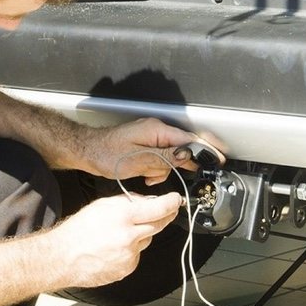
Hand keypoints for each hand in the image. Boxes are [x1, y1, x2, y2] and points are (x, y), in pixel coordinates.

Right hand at [51, 192, 182, 287]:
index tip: (176, 200)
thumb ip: (128, 202)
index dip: (171, 203)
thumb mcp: (103, 205)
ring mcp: (129, 255)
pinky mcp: (128, 268)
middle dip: (165, 217)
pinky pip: (137, 254)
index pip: (158, 208)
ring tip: (119, 233)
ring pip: (147, 240)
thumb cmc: (79, 230)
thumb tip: (148, 202)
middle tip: (167, 211)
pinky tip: (115, 247)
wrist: (64, 257)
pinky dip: (132, 249)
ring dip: (141, 234)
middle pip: (159, 225)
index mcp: (123, 217)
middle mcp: (129, 236)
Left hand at [82, 118, 225, 185]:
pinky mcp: (145, 144)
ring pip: (170, 157)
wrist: (87, 151)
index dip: (205, 149)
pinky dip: (155, 168)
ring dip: (161, 169)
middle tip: (165, 175)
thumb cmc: (106, 154)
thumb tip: (186, 156)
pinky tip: (145, 174)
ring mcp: (150, 137)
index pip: (189, 138)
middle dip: (174, 165)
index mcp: (157, 130)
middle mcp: (156, 130)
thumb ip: (164, 158)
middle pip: (181, 148)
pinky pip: (159, 157)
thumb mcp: (138, 160)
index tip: (218, 158)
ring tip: (146, 175)